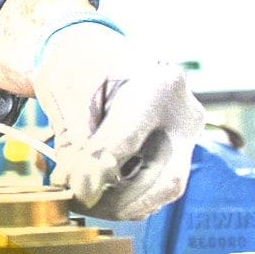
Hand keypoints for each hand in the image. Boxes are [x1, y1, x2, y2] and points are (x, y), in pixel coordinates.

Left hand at [32, 23, 203, 219]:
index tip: (71, 190)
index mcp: (157, 85)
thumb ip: (73, 143)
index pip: (128, 140)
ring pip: (165, 187)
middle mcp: (184, 112)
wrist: (95, 50)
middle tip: (78, 203)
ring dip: (123, 202)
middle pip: (164, 177)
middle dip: (119, 201)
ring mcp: (186, 133)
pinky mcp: (179, 149)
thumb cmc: (79, 65)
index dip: (97, 172)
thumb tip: (73, 189)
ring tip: (83, 197)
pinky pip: (160, 182)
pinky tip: (98, 190)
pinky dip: (129, 193)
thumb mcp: (68, 96)